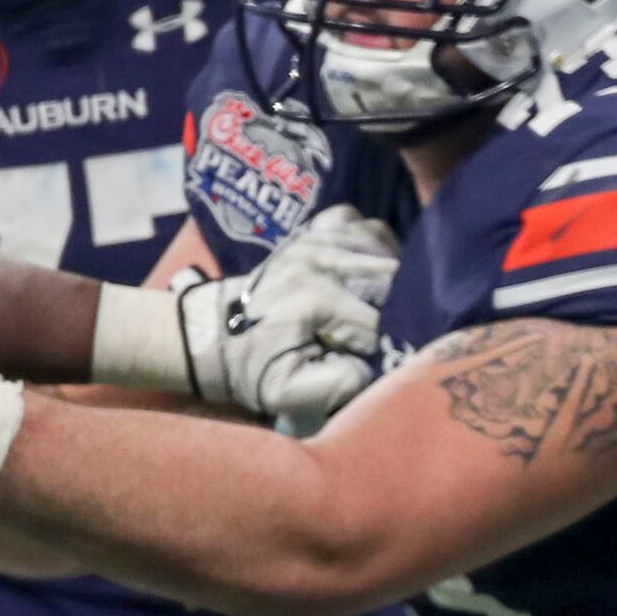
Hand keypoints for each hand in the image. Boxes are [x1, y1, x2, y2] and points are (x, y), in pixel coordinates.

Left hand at [185, 207, 402, 433]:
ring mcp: (315, 239)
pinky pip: (358, 222)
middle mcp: (319, 260)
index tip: (386, 359)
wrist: (213, 334)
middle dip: (403, 306)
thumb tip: (375, 365)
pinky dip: (372, 241)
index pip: (383, 321)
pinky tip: (369, 268)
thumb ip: (338, 385)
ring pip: (382, 242)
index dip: (392, 344)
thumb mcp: (290, 393)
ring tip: (389, 302)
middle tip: (395, 329)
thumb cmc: (255, 368)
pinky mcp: (311, 231)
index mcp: (317, 299)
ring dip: (396, 272)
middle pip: (393, 275)